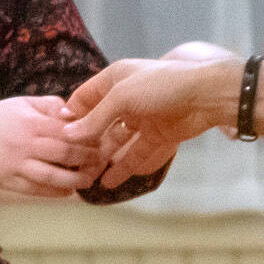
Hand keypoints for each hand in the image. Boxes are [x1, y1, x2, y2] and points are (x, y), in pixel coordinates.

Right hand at [0, 95, 100, 198]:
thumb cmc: (1, 115)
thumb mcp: (25, 102)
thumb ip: (52, 106)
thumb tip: (75, 115)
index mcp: (30, 122)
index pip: (66, 132)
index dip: (87, 139)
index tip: (101, 143)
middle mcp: (22, 143)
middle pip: (62, 154)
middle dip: (86, 160)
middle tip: (101, 163)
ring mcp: (13, 163)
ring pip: (49, 176)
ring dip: (73, 181)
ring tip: (88, 180)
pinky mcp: (4, 179)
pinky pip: (33, 189)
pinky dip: (52, 193)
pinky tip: (67, 191)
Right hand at [65, 54, 229, 187]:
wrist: (208, 96)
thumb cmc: (162, 86)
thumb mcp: (123, 96)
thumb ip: (96, 117)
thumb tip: (69, 135)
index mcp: (115, 79)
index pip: (85, 97)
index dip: (71, 116)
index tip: (56, 137)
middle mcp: (126, 99)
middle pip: (100, 123)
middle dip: (86, 143)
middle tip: (69, 165)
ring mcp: (143, 119)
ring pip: (117, 142)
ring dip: (103, 159)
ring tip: (86, 178)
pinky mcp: (158, 137)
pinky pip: (137, 154)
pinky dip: (124, 169)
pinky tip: (108, 183)